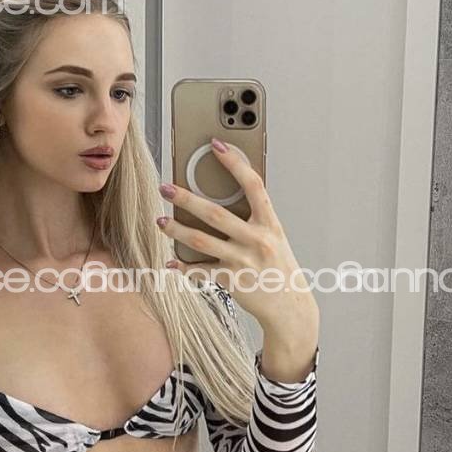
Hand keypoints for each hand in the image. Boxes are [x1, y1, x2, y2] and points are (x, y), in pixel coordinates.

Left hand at [156, 137, 317, 334]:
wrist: (290, 306)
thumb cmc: (279, 267)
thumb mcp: (274, 237)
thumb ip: (254, 219)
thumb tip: (223, 199)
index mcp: (270, 223)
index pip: (253, 185)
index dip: (234, 163)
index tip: (216, 145)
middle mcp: (257, 239)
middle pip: (215, 213)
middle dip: (186, 199)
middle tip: (166, 188)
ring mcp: (244, 260)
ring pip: (201, 240)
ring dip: (177, 230)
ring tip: (162, 222)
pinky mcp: (232, 280)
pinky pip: (201, 271)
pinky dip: (183, 266)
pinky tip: (170, 262)